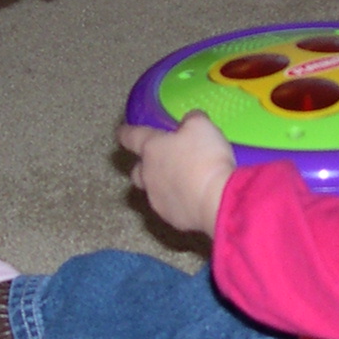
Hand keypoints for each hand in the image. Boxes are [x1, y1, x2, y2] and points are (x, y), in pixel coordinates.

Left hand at [117, 112, 235, 236]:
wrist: (217, 201)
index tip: (122, 131)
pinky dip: (179, 202)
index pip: (130, 136)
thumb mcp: (202, 126)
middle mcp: (148, 174)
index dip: (126, 132)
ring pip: (152, 191)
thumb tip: (190, 120)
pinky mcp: (171, 218)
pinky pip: (171, 207)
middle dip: (143, 166)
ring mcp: (157, 199)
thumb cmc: (206, 158)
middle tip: (158, 162)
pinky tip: (194, 200)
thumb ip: (192, 120)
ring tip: (182, 183)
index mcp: (152, 148)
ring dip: (162, 185)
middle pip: (136, 170)